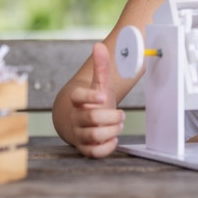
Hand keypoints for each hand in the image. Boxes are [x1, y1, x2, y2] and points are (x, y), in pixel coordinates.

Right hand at [67, 43, 124, 157]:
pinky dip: (107, 147)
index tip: (104, 96)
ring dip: (112, 130)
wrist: (77, 122)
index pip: (79, 97)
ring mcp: (79, 133)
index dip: (91, 97)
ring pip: (94, 135)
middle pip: (92, 118)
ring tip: (118, 125)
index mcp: (77, 100)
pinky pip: (94, 152)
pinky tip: (113, 139)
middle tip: (120, 115)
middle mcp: (76, 117)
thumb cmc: (92, 102)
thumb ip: (100, 66)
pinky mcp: (84, 148)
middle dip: (112, 116)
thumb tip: (98, 45)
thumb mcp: (98, 84)